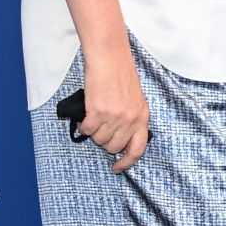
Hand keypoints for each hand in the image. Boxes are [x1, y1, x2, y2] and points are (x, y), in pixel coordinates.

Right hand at [80, 44, 150, 172]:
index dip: (127, 162)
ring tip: (94, 118)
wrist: (110, 58)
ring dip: (93, 132)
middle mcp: (130, 119)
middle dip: (105, 141)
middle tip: (101, 128)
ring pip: (98, 140)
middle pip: (113, 147)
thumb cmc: (121, 75)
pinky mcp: (98, 112)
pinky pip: (86, 130)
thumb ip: (132, 119)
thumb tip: (122, 138)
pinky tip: (86, 117)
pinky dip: (83, 126)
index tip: (117, 167)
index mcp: (142, 117)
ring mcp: (114, 117)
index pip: (138, 149)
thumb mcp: (136, 100)